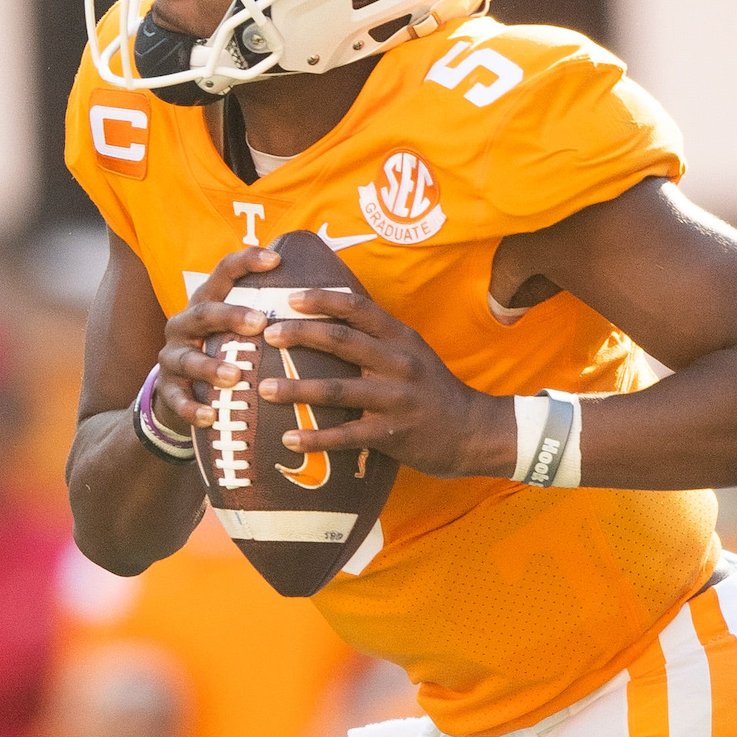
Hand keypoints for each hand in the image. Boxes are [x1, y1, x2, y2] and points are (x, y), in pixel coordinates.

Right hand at [152, 247, 280, 432]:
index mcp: (207, 303)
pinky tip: (210, 416)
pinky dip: (192, 408)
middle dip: (230, 315)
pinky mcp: (167, 389)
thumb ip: (270, 313)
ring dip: (210, 367)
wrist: (181, 392)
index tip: (276, 258)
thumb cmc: (225, 351)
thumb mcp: (240, 329)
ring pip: (187, 358)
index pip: (224, 273)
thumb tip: (330, 297)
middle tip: (260, 322)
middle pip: (204, 313)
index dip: (246, 262)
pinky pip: (177, 399)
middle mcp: (185, 324)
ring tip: (235, 376)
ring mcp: (173, 356)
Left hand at [255, 288, 513, 480]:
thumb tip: (329, 321)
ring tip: (264, 390)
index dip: (323, 299)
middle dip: (300, 335)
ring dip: (297, 389)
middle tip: (266, 335)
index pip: (359, 308)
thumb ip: (378, 338)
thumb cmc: (434, 390)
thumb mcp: (413, 353)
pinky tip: (289, 440)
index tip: (289, 297)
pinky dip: (316, 438)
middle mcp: (399, 363)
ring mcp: (396, 399)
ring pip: (338, 390)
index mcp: (401, 339)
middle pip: (342, 342)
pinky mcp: (392, 433)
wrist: (472, 431)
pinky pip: (346, 435)